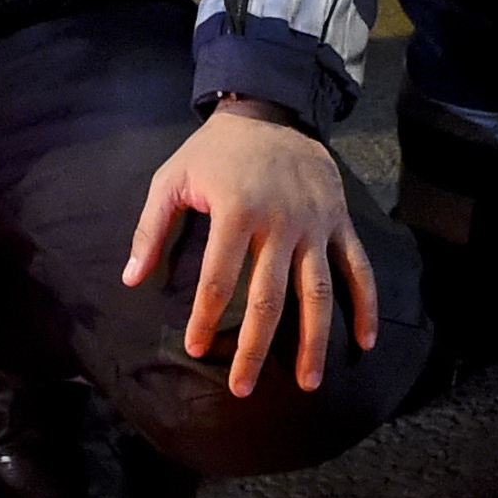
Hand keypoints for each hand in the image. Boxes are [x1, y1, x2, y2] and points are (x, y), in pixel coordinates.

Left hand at [121, 103, 380, 398]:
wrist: (268, 109)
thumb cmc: (214, 151)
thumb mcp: (172, 177)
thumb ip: (151, 228)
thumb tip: (131, 279)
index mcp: (236, 212)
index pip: (219, 279)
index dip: (206, 318)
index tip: (197, 348)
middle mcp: (280, 223)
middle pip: (269, 299)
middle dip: (255, 348)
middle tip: (243, 388)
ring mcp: (315, 225)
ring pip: (318, 293)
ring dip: (314, 341)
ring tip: (309, 383)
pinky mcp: (339, 222)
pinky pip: (357, 268)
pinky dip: (366, 305)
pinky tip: (364, 341)